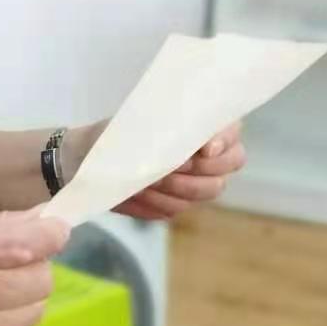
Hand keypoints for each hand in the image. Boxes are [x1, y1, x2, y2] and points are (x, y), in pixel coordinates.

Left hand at [114, 122, 245, 220]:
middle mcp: (209, 161)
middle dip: (194, 172)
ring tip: (147, 178)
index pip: (234, 141)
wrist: (92, 154)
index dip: (224, 145)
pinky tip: (138, 190)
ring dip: (173, 186)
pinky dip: (154, 201)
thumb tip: (199, 140)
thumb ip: (176, 123)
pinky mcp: (174, 204)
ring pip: (200, 194)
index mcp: (208, 131)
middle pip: (221, 175)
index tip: (204, 149)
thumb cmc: (124, 128)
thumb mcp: (147, 116)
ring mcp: (193, 187)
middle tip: (169, 166)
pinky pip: (173, 209)